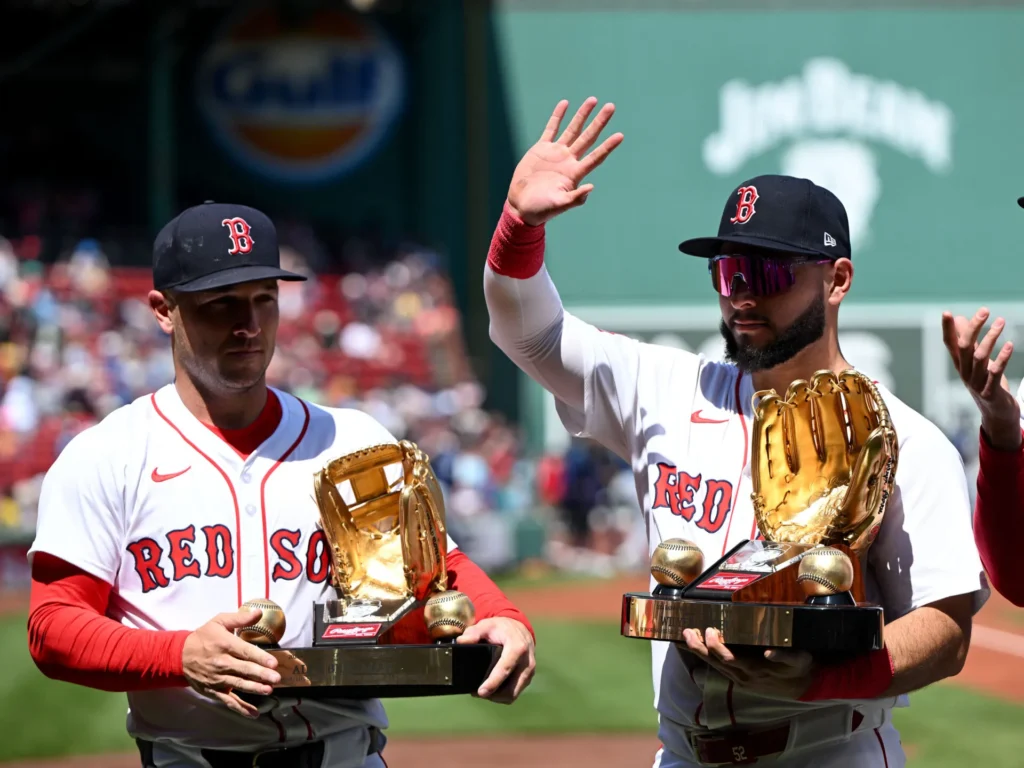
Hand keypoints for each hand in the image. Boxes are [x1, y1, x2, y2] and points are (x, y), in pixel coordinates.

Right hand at [182, 607, 280, 717]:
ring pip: (238, 684)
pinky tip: (254, 713)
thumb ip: (240, 618)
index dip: (260, 657)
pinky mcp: (214, 690)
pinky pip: (229, 700)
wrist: (180, 655)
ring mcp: (218, 679)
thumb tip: (258, 612)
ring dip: (254, 689)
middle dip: (261, 674)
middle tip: (276, 678)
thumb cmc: (204, 636)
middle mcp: (221, 663)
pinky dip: (241, 708)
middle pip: (244, 669)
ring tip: (268, 691)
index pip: (245, 652)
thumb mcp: (219, 621)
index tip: (273, 662)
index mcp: (225, 645)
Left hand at [456, 617, 535, 703]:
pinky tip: (492, 690)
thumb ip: (473, 633)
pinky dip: (503, 695)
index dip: (493, 683)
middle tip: (476, 692)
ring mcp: (529, 671)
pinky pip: (515, 692)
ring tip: (483, 692)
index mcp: (517, 647)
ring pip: (513, 694)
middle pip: (511, 688)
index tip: (481, 692)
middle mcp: (527, 661)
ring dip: (497, 697)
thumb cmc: (501, 628)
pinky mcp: (528, 678)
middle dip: (493, 695)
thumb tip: (461, 642)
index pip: (505, 669)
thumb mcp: (486, 625)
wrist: (519, 628)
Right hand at [507, 97, 623, 226]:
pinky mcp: (541, 149)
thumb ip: (575, 199)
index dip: (608, 146)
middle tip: (611, 107)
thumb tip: (591, 187)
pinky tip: (565, 103)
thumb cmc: (541, 210)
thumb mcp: (558, 205)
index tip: (620, 135)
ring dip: (582, 115)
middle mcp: (569, 160)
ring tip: (593, 100)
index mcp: (575, 173)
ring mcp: (556, 153)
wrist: (522, 206)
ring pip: (573, 129)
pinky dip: (557, 116)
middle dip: (599, 122)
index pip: (596, 157)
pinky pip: (551, 129)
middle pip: (588, 138)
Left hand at [681, 627, 814, 699]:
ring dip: (698, 650)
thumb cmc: (798, 668)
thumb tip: (770, 652)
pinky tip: (692, 645)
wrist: (801, 687)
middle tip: (690, 631)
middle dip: (700, 647)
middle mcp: (744, 675)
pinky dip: (703, 655)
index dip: (717, 647)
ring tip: (685, 635)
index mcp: (756, 669)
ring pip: (713, 664)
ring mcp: (739, 677)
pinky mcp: (737, 677)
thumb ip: (786, 655)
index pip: (731, 658)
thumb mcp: (800, 660)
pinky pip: (716, 665)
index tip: (710, 631)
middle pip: (716, 662)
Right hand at [942, 308, 1020, 450]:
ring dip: (991, 337)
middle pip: (965, 347)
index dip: (947, 329)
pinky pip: (995, 372)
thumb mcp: (976, 361)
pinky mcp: (990, 391)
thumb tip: (961, 318)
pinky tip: (1009, 344)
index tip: (947, 312)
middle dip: (973, 328)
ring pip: (980, 357)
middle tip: (984, 310)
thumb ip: (968, 341)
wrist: (996, 413)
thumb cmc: (986, 383)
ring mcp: (976, 382)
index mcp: (960, 364)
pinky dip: (1002, 357)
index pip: (950, 343)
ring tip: (1001, 321)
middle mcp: (965, 372)